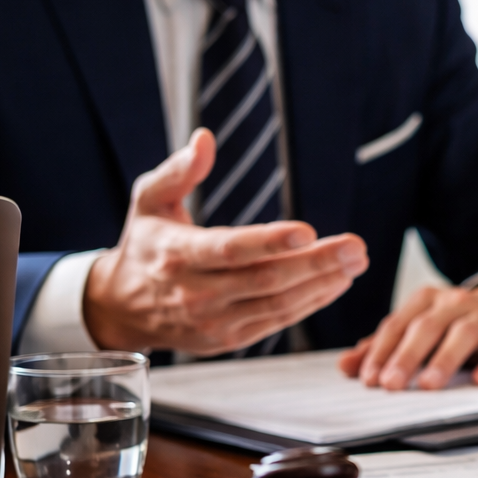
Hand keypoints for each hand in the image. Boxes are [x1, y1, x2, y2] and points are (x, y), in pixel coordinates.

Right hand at [84, 129, 368, 354]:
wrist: (121, 307)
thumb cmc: (145, 245)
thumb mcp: (149, 200)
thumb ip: (179, 171)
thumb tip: (205, 138)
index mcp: (176, 255)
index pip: (230, 250)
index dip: (270, 243)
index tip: (308, 232)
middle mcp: (195, 293)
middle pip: (265, 280)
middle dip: (316, 264)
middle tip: (355, 247)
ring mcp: (213, 321)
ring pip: (277, 305)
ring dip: (322, 285)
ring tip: (355, 263)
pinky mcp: (228, 339)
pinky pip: (277, 322)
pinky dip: (310, 304)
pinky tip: (336, 284)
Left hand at [337, 282, 477, 389]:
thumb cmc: (457, 325)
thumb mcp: (420, 330)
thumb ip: (384, 348)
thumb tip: (345, 367)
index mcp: (427, 300)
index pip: (398, 324)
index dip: (381, 351)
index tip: (369, 379)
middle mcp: (456, 303)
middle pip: (427, 326)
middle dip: (407, 356)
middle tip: (390, 384)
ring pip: (464, 332)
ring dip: (445, 358)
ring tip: (428, 385)